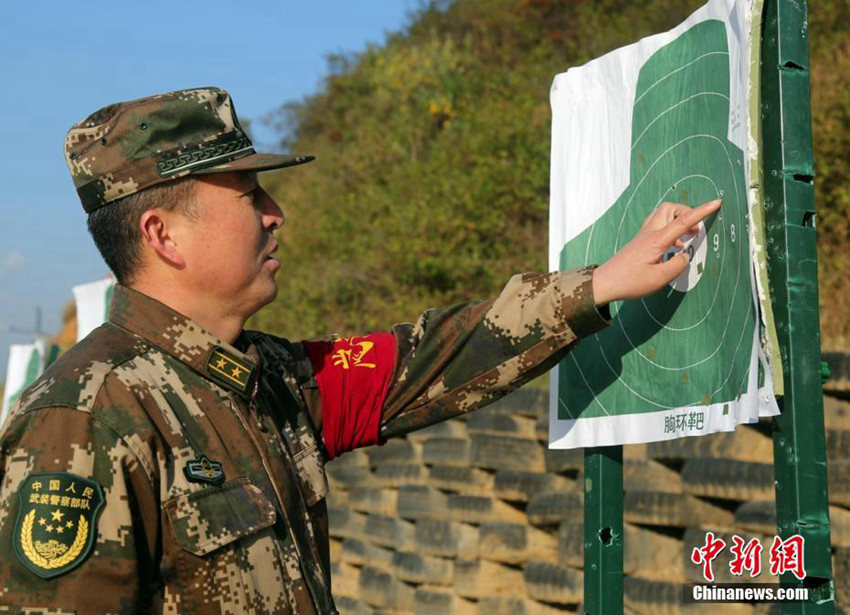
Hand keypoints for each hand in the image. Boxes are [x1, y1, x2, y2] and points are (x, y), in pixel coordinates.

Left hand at [591, 198, 721, 304]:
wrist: (605, 283)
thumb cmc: (630, 282)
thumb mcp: (659, 279)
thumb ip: (677, 265)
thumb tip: (684, 255)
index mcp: (657, 240)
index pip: (683, 220)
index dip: (701, 211)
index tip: (716, 203)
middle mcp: (649, 232)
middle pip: (670, 208)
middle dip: (686, 213)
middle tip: (694, 230)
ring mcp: (642, 235)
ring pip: (662, 215)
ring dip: (677, 222)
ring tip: (685, 240)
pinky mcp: (639, 241)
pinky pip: (657, 225)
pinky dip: (668, 230)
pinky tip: (671, 248)